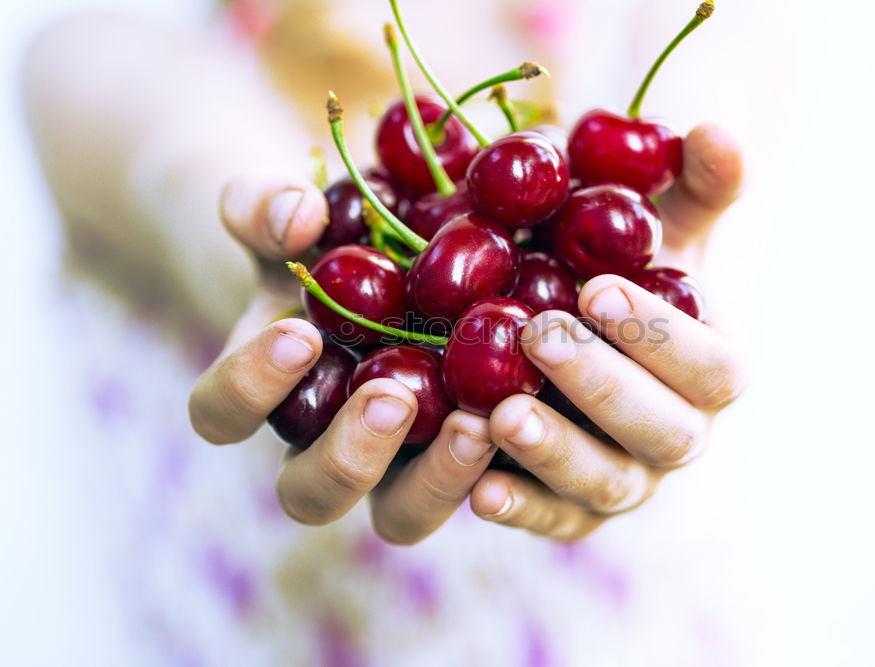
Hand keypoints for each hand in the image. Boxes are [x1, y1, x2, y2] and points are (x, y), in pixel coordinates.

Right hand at [188, 172, 497, 544]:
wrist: (389, 253)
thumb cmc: (327, 238)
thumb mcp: (291, 211)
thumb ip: (268, 205)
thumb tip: (298, 215)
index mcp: (270, 391)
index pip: (224, 414)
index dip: (249, 387)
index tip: (299, 333)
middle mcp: (328, 443)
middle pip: (311, 494)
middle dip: (348, 456)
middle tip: (392, 397)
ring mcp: (400, 461)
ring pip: (401, 514)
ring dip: (437, 479)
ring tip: (479, 423)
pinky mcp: (468, 455)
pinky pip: (483, 487)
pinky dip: (508, 464)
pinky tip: (539, 412)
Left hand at [468, 124, 745, 540]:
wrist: (597, 349)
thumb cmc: (629, 283)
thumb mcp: (662, 234)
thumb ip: (695, 188)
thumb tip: (714, 130)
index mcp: (712, 372)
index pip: (709, 365)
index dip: (659, 333)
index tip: (596, 287)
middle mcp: (680, 437)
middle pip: (660, 429)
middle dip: (601, 384)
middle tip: (537, 336)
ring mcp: (628, 482)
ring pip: (604, 482)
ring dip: (555, 451)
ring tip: (500, 415)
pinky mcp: (573, 514)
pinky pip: (550, 521)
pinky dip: (519, 507)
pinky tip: (479, 489)